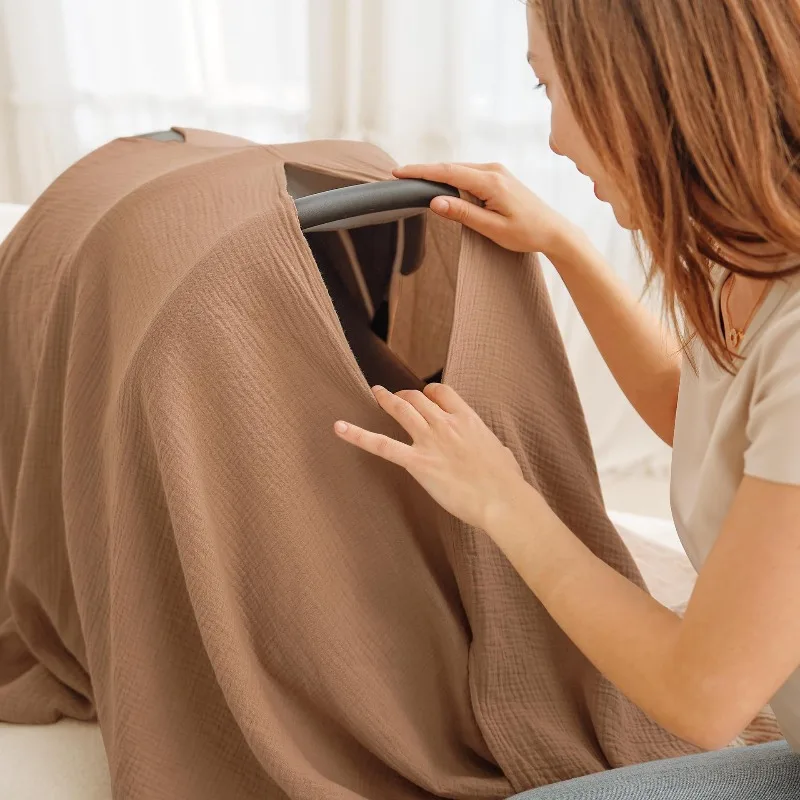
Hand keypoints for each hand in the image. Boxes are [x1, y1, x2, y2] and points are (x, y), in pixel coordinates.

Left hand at [333, 383, 526, 531]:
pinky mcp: (417, 463)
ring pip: (401, 409)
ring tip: (375, 393)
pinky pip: (382, 445)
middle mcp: (446, 423)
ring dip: (386, 398)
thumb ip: (492, 446)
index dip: (428, 392)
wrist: (503, 500)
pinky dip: (357, 435)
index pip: (441, 391)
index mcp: (468, 419)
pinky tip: (339, 428)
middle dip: (404, 395)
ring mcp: (430, 441)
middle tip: (394, 398)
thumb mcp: (501, 453)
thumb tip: (497, 452)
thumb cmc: (507, 481)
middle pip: (418, 397)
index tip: (425, 397)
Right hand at [393, 161, 572, 255]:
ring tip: (414, 180)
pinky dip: (451, 177)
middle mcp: (493, 170)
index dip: (421, 172)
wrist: (553, 230)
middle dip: (424, 171)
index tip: (399, 172)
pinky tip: (440, 183)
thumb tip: (435, 202)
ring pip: (459, 169)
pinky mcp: (498, 176)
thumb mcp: (492, 228)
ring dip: (437, 174)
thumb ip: (463, 214)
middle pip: (450, 167)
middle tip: (399, 176)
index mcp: (490, 182)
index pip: (447, 172)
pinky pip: (468, 173)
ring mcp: (497, 171)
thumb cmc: (526, 233)